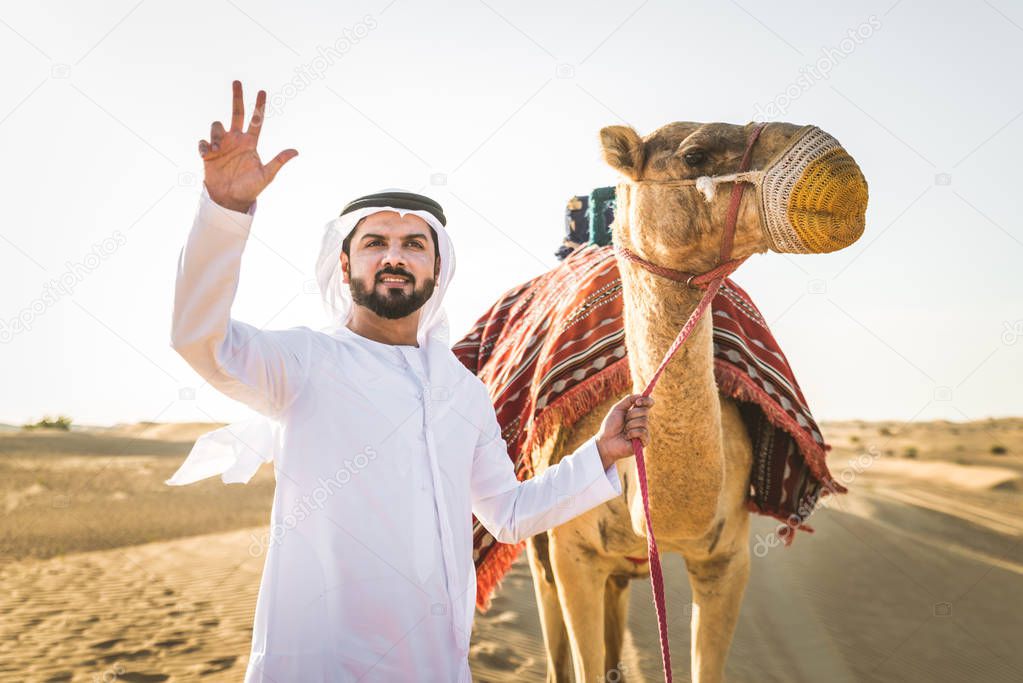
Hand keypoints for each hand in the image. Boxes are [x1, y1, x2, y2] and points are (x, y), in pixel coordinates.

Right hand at [198, 80, 297, 212]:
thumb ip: (278, 161)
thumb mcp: (266, 175)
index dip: (259, 106)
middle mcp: (236, 140)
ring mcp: (221, 145)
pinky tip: (207, 154)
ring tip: (216, 150)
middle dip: (237, 97)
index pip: (256, 121)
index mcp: (250, 143)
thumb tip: (296, 151)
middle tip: (238, 81)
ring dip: (215, 134)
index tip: (262, 91)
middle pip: (236, 113)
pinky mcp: (208, 153)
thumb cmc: (250, 188)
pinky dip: (204, 146)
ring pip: (216, 126)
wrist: (231, 199)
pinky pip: (203, 142)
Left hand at [595, 394, 653, 468]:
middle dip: (632, 414)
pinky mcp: (644, 441)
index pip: (649, 403)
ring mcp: (644, 431)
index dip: (646, 400)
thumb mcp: (617, 409)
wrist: (605, 441)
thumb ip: (628, 400)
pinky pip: (642, 431)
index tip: (637, 402)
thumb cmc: (610, 425)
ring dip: (630, 425)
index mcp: (637, 412)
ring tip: (624, 430)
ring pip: (644, 421)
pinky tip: (627, 437)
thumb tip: (640, 395)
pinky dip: (632, 433)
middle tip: (624, 421)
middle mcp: (643, 420)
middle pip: (645, 411)